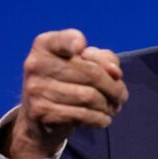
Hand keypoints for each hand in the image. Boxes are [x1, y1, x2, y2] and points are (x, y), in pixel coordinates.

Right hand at [1, 29, 128, 158]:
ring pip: (89, 96)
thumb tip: (115, 72)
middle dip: (114, 87)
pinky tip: (103, 119)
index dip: (74, 42)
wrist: (39, 118)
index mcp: (45, 45)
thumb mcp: (85, 63)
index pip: (63, 39)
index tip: (82, 48)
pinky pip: (81, 114)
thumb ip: (103, 59)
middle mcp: (36, 64)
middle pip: (91, 73)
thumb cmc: (68, 81)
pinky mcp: (40, 111)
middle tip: (122, 96)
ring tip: (113, 107)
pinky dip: (99, 118)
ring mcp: (36, 89)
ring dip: (108, 105)